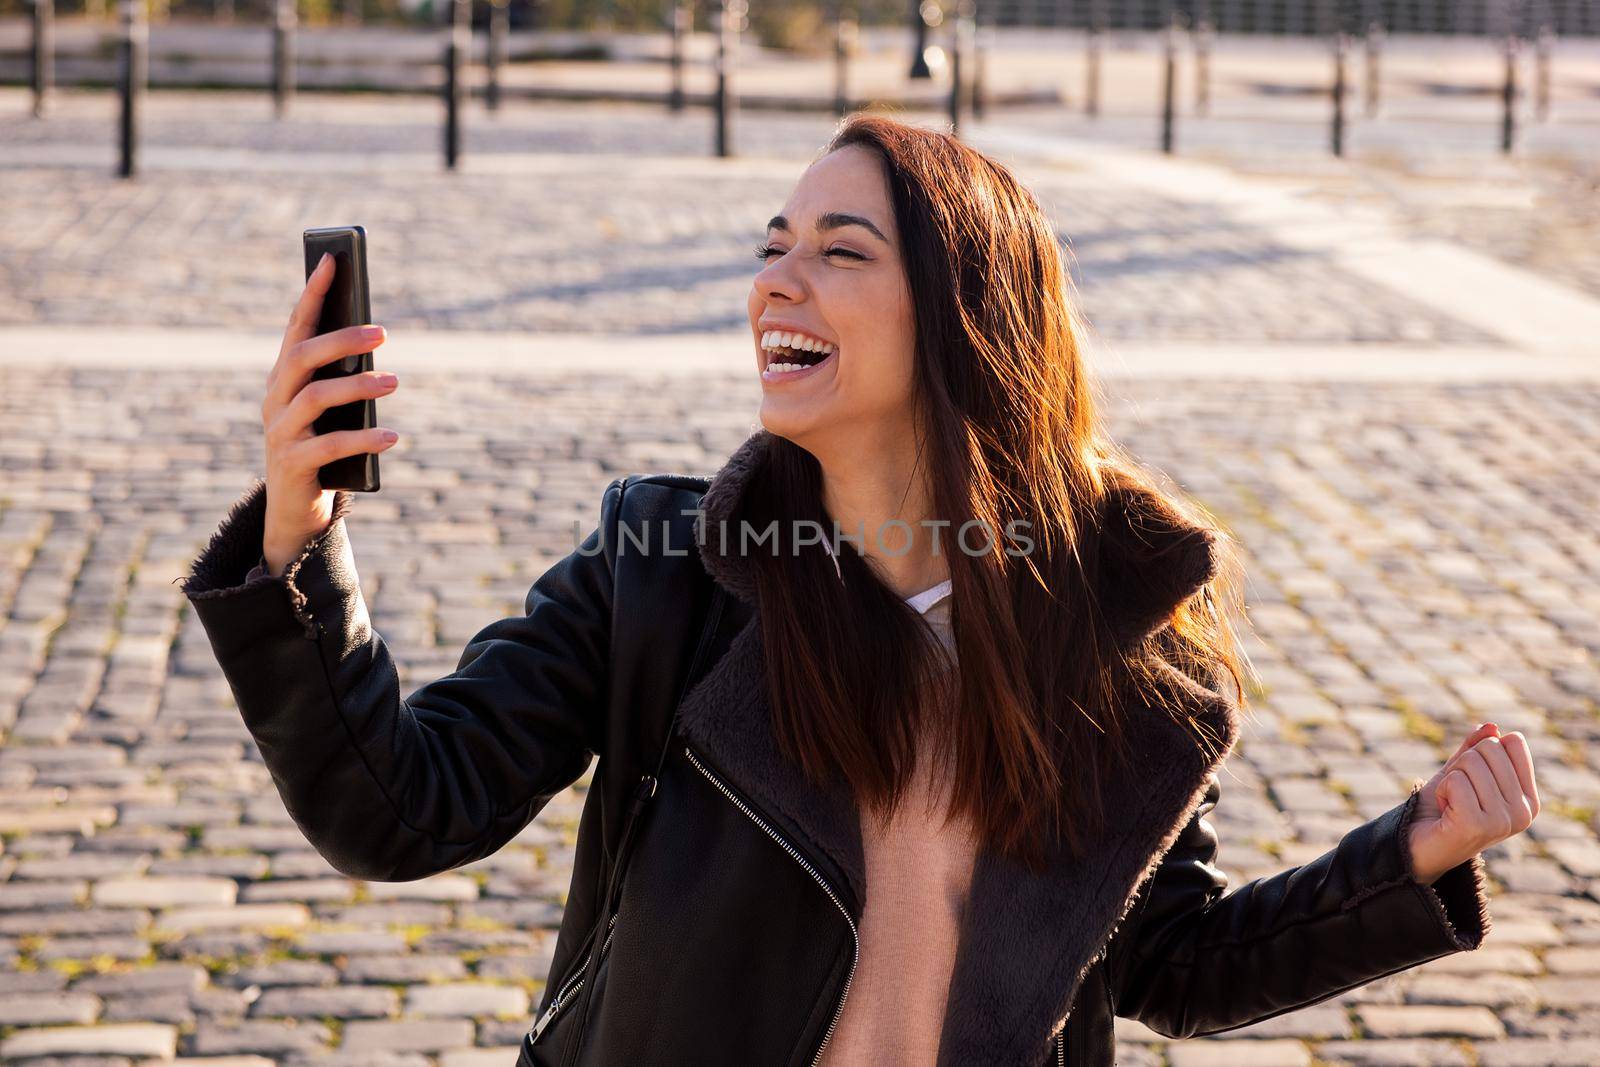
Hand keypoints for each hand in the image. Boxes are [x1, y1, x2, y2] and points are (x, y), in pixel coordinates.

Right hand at [260, 251, 400, 575]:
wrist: (295, 511)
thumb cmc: (323, 450)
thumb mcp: (333, 412)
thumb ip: (343, 379)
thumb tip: (374, 341)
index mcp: (284, 379)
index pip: (296, 328)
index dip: (313, 294)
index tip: (334, 261)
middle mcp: (275, 399)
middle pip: (303, 357)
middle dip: (341, 339)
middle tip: (382, 332)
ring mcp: (280, 432)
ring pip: (316, 397)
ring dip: (358, 387)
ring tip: (395, 382)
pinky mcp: (292, 465)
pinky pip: (329, 445)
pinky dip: (364, 439)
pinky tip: (393, 436)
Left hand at [1405, 722, 1538, 884]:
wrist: (1416, 846)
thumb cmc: (1441, 809)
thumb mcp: (1459, 772)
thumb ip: (1475, 748)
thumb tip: (1492, 726)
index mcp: (1528, 798)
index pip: (1513, 742)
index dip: (1481, 751)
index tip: (1472, 779)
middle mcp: (1523, 812)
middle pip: (1490, 748)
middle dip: (1462, 765)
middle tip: (1457, 794)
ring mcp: (1503, 822)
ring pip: (1471, 762)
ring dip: (1449, 780)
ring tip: (1450, 805)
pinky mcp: (1478, 826)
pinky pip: (1456, 781)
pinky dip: (1441, 790)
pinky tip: (1444, 812)